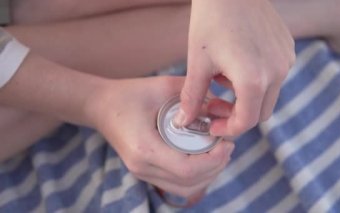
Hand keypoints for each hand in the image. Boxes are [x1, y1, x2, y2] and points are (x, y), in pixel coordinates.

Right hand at [87, 76, 233, 197]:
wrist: (101, 106)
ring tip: (219, 153)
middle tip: (228, 146)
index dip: (213, 160)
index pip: (187, 169)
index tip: (227, 143)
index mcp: (145, 148)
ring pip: (185, 188)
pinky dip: (196, 177)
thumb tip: (221, 108)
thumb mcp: (162, 87)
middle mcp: (142, 167)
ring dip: (208, 174)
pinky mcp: (145, 173)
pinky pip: (177, 185)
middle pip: (190, 183)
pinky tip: (204, 159)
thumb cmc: (129, 94)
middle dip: (216, 167)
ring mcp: (142, 173)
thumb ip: (193, 95)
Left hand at [176, 0, 294, 136]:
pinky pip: (274, 76)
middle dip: (236, 115)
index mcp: (253, 79)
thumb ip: (192, 98)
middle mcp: (277, 72)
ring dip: (245, 97)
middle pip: (260, 112)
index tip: (212, 125)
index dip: (227, 129)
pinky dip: (256, 80)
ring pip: (267, 95)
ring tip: (222, 77)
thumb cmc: (210, 21)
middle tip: (214, 104)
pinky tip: (236, 63)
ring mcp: (286, 59)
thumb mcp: (197, 63)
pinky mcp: (288, 49)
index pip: (246, 121)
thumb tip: (183, 122)